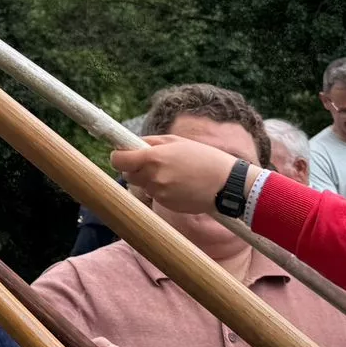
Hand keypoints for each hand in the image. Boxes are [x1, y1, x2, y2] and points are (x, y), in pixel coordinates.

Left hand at [113, 136, 240, 215]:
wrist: (226, 184)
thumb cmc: (203, 157)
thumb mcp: (177, 142)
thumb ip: (151, 142)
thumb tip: (130, 143)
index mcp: (153, 158)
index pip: (119, 160)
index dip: (118, 156)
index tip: (123, 154)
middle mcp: (153, 177)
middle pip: (127, 174)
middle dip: (134, 168)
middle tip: (151, 162)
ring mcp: (159, 193)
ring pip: (142, 185)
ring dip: (150, 179)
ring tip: (172, 172)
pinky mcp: (167, 205)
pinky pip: (156, 195)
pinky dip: (162, 190)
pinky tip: (179, 184)